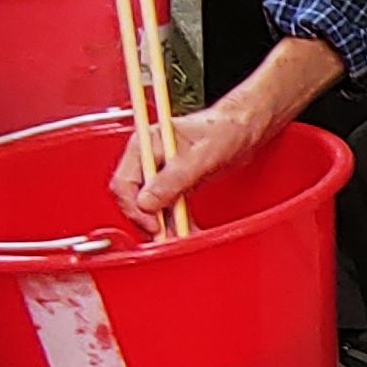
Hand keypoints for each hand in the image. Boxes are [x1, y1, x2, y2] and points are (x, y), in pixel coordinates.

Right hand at [111, 100, 265, 232]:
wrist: (242, 129)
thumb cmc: (225, 129)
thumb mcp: (202, 155)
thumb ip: (175, 177)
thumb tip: (148, 201)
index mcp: (146, 144)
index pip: (124, 182)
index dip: (135, 208)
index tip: (154, 224)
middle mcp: (149, 158)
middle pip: (134, 199)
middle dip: (150, 221)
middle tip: (168, 237)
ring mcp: (159, 172)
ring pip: (150, 208)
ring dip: (164, 226)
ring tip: (181, 237)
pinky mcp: (172, 183)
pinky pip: (166, 208)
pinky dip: (175, 223)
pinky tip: (187, 230)